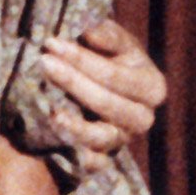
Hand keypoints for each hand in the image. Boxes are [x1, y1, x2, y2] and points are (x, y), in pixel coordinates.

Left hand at [38, 17, 164, 168]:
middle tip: (43, 62)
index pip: (115, 75)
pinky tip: (54, 136)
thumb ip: (105, 33)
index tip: (52, 42)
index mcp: (152, 86)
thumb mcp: (112, 38)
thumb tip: (90, 32)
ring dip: (73, 122)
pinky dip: (74, 150)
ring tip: (48, 108)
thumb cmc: (106, 52)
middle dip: (73, 82)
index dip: (82, 59)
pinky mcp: (105, 158)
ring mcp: (123, 140)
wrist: (99, 77)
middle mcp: (143, 117)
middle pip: (108, 105)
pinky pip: (92, 162)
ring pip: (101, 137)